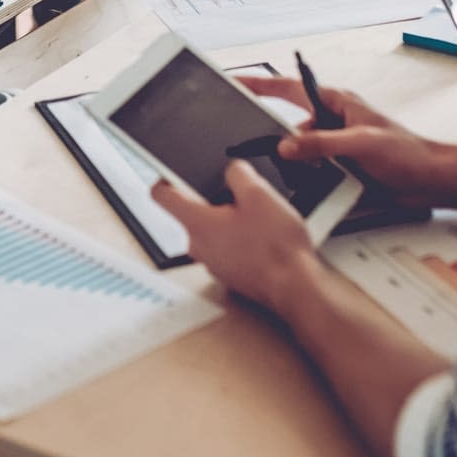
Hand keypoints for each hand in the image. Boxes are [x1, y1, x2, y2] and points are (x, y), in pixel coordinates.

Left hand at [153, 161, 320, 312]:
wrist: (296, 287)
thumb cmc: (276, 248)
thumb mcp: (260, 194)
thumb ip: (238, 173)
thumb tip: (233, 170)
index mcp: (197, 223)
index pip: (161, 195)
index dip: (165, 178)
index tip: (171, 172)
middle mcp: (198, 246)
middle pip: (192, 213)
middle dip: (213, 200)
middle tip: (240, 196)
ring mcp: (213, 263)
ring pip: (213, 231)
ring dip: (230, 221)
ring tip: (258, 219)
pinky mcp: (230, 274)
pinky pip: (227, 248)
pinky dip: (240, 240)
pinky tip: (264, 238)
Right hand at [240, 75, 456, 216]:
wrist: (430, 181)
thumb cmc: (407, 153)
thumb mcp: (361, 142)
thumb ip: (322, 143)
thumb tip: (286, 145)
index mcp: (335, 103)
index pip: (289, 88)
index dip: (260, 84)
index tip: (234, 82)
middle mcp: (331, 123)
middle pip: (289, 126)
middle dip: (274, 138)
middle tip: (253, 149)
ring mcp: (334, 147)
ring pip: (298, 154)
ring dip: (294, 165)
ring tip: (296, 176)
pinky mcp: (339, 169)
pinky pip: (311, 173)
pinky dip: (305, 181)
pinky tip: (308, 190)